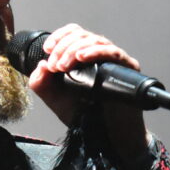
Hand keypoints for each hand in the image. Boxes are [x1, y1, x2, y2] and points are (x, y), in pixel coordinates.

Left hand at [27, 23, 148, 160]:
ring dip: (74, 49)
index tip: (48, 49)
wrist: (108, 135)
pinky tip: (82, 57)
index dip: (59, 36)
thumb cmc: (85, 116)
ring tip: (64, 66)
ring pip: (95, 40)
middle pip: (82, 35)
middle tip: (55, 66)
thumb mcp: (55, 100)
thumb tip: (41, 65)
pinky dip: (95, 52)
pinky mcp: (127, 67)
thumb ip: (42, 84)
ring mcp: (113, 60)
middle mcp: (99, 55)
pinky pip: (112, 52)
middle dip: (64, 47)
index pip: (73, 34)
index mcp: (82, 57)